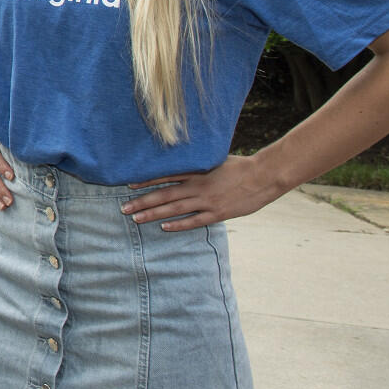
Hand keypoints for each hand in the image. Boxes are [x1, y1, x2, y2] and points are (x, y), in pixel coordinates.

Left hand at [121, 154, 281, 229]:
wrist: (264, 176)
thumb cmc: (240, 166)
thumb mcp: (215, 161)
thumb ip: (198, 166)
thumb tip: (181, 164)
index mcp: (196, 172)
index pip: (165, 177)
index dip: (146, 181)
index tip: (128, 185)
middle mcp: (198, 187)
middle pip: (164, 195)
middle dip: (142, 202)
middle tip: (123, 208)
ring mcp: (207, 201)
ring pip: (175, 209)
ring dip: (154, 214)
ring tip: (136, 218)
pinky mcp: (218, 213)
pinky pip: (195, 221)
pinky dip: (179, 224)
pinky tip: (164, 227)